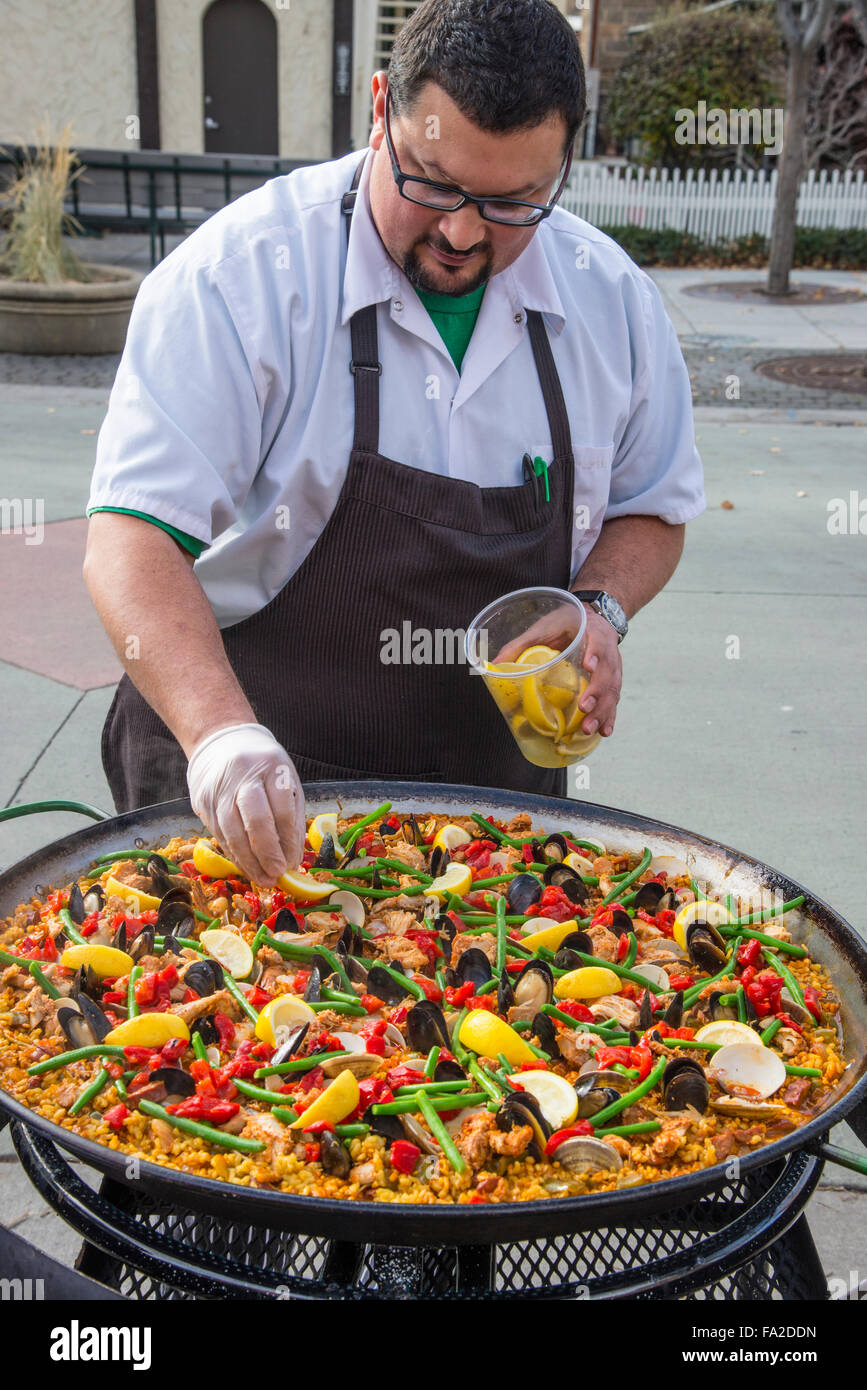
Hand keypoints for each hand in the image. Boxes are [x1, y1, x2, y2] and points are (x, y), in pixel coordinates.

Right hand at [186, 723, 305, 885]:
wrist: (221, 743)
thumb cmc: (263, 767)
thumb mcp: (285, 780)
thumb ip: (291, 816)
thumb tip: (292, 859)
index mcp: (271, 766)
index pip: (281, 808)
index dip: (288, 840)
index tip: (294, 862)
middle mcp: (242, 775)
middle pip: (255, 819)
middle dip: (268, 853)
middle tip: (278, 874)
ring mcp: (219, 789)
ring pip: (232, 832)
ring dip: (249, 861)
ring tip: (264, 879)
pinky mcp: (203, 801)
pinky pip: (220, 835)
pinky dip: (235, 855)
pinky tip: (247, 867)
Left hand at [492, 603, 621, 738]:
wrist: (591, 618)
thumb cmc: (565, 623)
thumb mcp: (544, 627)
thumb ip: (521, 644)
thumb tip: (493, 664)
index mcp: (593, 631)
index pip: (599, 642)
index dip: (596, 654)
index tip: (588, 666)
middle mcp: (608, 650)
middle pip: (608, 673)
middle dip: (597, 693)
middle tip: (583, 709)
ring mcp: (613, 668)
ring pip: (613, 690)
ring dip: (602, 711)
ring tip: (589, 729)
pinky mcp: (612, 682)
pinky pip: (614, 700)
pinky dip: (609, 717)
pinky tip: (604, 731)